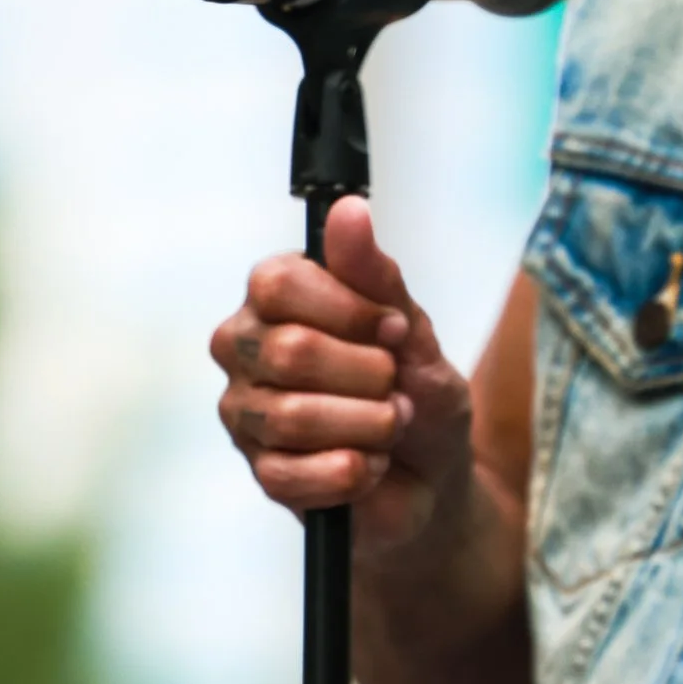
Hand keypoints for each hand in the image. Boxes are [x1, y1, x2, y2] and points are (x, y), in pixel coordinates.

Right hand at [209, 199, 472, 564]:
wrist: (437, 473)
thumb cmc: (418, 390)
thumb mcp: (413, 329)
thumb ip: (376, 275)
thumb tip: (348, 209)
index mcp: (274, 298)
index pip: (278, 284)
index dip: (351, 310)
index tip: (394, 330)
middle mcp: (245, 349)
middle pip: (292, 351)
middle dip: (370, 375)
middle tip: (394, 385)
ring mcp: (245, 413)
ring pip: (294, 417)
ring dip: (369, 425)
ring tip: (389, 425)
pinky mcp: (261, 473)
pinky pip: (294, 474)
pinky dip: (354, 471)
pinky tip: (369, 464)